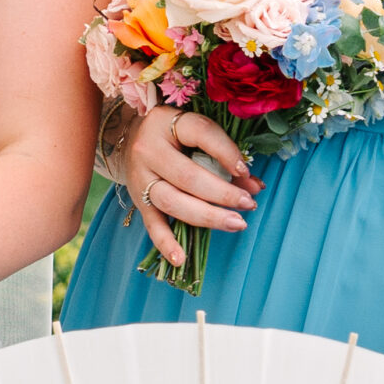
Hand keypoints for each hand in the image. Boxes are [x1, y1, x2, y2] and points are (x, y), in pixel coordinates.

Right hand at [115, 105, 262, 269]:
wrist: (130, 138)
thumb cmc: (173, 134)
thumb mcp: (195, 132)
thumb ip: (224, 155)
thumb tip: (254, 187)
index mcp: (165, 123)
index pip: (200, 133)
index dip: (226, 152)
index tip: (245, 170)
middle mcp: (148, 150)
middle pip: (187, 176)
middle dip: (222, 193)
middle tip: (248, 205)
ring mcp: (141, 178)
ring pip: (173, 202)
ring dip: (207, 216)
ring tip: (236, 223)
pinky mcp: (139, 201)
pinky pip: (152, 225)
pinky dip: (166, 244)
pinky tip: (181, 259)